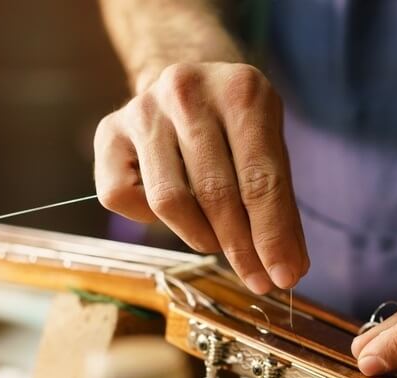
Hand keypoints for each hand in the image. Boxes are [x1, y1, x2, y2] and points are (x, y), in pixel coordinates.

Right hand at [94, 62, 308, 293]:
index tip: (284, 277)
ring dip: (201, 236)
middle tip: (258, 279)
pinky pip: (123, 197)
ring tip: (219, 241)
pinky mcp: (108, 131)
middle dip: (240, 248)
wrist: (190, 78)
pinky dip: (151, 220)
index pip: (260, 179)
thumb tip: (288, 267)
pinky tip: (176, 209)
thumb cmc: (238, 127)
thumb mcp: (272, 150)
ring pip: (169, 201)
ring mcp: (142, 109)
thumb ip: (281, 206)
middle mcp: (186, 92)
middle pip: (215, 193)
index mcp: (241, 91)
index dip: (272, 236)